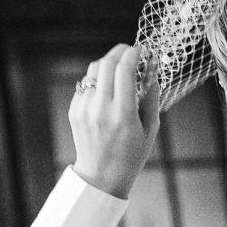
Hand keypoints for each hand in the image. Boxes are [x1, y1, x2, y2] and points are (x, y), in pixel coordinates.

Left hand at [69, 44, 159, 198]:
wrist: (100, 177)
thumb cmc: (131, 155)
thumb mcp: (150, 128)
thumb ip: (152, 96)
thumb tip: (152, 68)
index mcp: (122, 114)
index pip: (124, 70)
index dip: (134, 53)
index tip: (142, 50)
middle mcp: (100, 109)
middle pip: (106, 63)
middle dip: (120, 52)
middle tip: (130, 52)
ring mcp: (84, 109)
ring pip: (93, 70)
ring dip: (108, 64)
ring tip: (120, 69)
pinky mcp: (74, 111)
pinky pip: (85, 85)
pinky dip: (98, 80)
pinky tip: (107, 89)